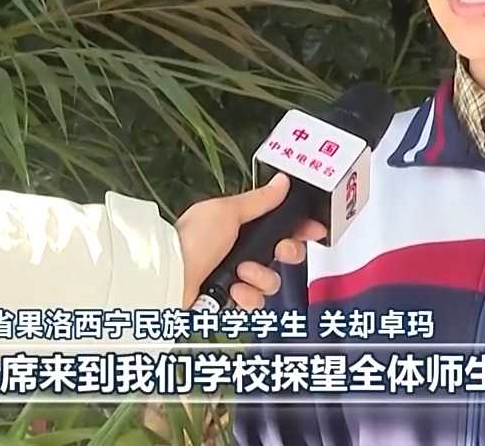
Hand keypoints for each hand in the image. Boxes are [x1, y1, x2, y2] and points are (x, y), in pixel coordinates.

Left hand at [175, 173, 326, 309]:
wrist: (171, 276)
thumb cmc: (191, 240)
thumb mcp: (227, 211)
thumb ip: (259, 200)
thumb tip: (281, 182)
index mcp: (239, 225)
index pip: (278, 226)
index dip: (299, 228)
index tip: (313, 230)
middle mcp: (239, 250)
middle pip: (281, 254)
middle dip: (284, 253)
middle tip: (276, 252)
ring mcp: (235, 275)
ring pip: (270, 281)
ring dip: (259, 278)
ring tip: (240, 273)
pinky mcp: (229, 299)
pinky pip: (254, 302)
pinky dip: (245, 297)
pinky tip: (232, 291)